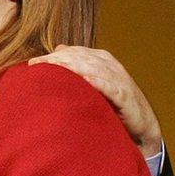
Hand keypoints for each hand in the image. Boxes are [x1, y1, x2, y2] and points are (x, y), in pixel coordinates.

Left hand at [29, 45, 162, 156]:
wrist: (141, 127)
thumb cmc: (112, 105)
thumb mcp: (94, 82)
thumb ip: (79, 65)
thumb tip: (59, 48)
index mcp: (101, 59)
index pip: (74, 52)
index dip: (53, 56)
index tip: (33, 63)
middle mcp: (110, 65)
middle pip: (80, 57)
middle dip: (57, 60)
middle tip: (37, 65)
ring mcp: (118, 79)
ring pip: (92, 67)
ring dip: (72, 66)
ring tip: (53, 67)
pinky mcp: (125, 95)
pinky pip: (110, 86)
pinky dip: (97, 82)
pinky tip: (84, 81)